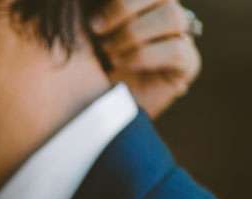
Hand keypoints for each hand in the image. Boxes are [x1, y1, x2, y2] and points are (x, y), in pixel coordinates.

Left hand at [92, 0, 201, 119]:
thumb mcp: (85, 39)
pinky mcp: (186, 64)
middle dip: (124, 8)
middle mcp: (164, 16)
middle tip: (97, 29)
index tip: (94, 18)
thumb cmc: (85, 73)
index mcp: (142, 6)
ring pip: (173, 16)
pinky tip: (122, 65)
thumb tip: (84, 6)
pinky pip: (176, 49)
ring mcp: (179, 38)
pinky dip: (144, 55)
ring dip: (134, 34)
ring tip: (109, 53)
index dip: (121, 0)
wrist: (95, 115)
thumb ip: (94, 18)